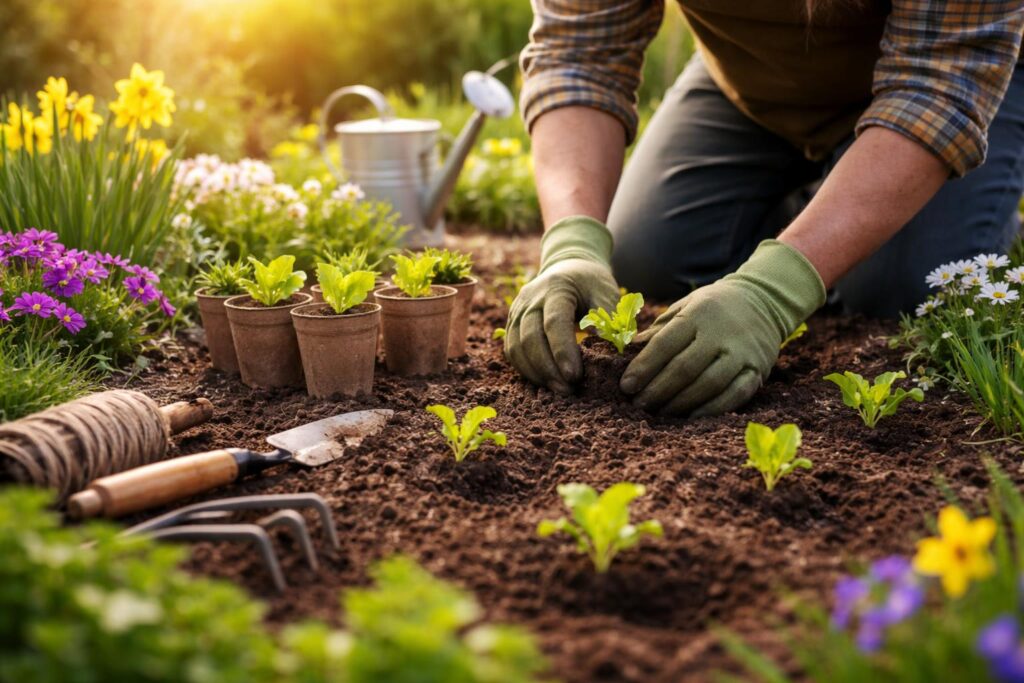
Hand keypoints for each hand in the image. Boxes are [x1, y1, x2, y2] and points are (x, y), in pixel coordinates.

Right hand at [505, 217, 619, 393]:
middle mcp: (530, 299)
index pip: (554, 322)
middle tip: (568, 390)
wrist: (567, 268)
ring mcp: (516, 311)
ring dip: (536, 373)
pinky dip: (526, 370)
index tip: (575, 376)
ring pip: (516, 347)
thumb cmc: (591, 283)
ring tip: (559, 390)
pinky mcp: (512, 324)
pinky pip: (512, 351)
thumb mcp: (606, 292)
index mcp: (556, 288)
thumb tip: (609, 350)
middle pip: (530, 338)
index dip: (562, 351)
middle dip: (548, 368)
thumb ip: (608, 319)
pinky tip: (545, 382)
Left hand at [619, 240, 825, 416]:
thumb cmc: (712, 308)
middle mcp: (722, 333)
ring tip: (660, 414)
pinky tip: (691, 418)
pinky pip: (735, 395)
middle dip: (658, 390)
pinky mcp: (758, 370)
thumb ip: (658, 330)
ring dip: (681, 403)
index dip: (644, 367)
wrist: (763, 301)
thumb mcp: (684, 307)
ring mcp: (742, 353)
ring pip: (709, 384)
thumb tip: (627, 353)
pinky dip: (712, 410)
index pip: (666, 344)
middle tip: (639, 406)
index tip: (626, 386)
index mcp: (698, 314)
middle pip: (685, 368)